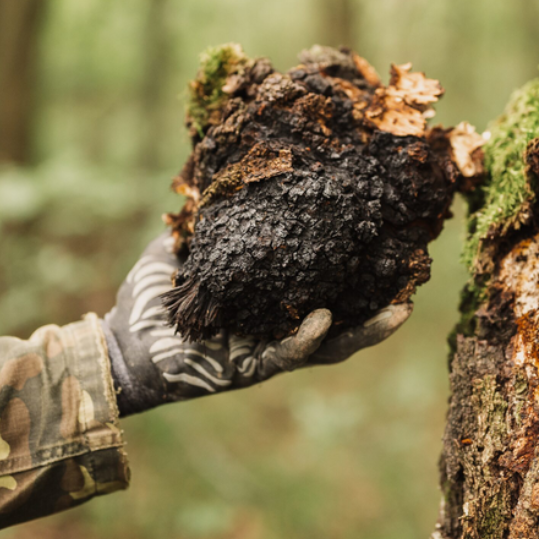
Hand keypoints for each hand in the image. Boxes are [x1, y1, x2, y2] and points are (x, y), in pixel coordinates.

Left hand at [102, 232, 412, 415]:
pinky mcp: (253, 369)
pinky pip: (289, 354)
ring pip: (332, 344)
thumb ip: (214, 216)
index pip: (327, 281)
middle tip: (415, 279)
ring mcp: (271, 349)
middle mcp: (282, 324)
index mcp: (275, 296)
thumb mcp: (191, 246)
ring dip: (368, 330)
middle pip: (346, 316)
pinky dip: (308, 337)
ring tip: (399, 308)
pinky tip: (324, 317)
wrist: (123, 342)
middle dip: (383, 302)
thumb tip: (230, 169)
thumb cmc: (156, 295)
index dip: (360, 266)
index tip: (390, 237)